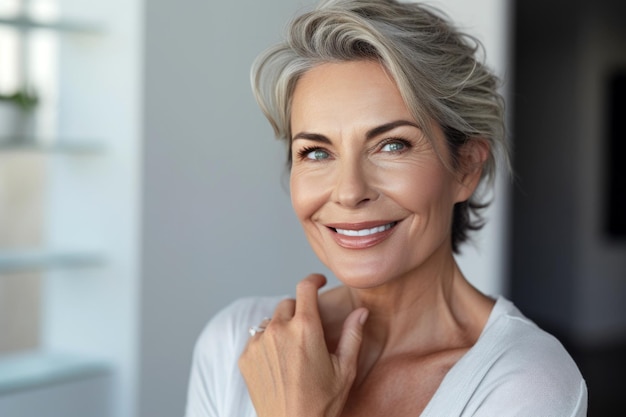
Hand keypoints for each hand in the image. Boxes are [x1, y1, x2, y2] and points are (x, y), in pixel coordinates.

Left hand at [238, 274, 368, 416]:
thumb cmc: (322, 403)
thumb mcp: (345, 369)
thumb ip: (352, 335)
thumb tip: (362, 311)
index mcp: (305, 328)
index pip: (305, 287)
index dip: (313, 279)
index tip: (319, 281)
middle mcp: (278, 330)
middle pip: (288, 303)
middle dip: (299, 310)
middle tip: (310, 331)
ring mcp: (259, 343)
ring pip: (271, 321)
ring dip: (282, 327)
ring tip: (294, 352)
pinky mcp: (246, 357)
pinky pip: (257, 339)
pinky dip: (267, 344)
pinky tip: (280, 364)